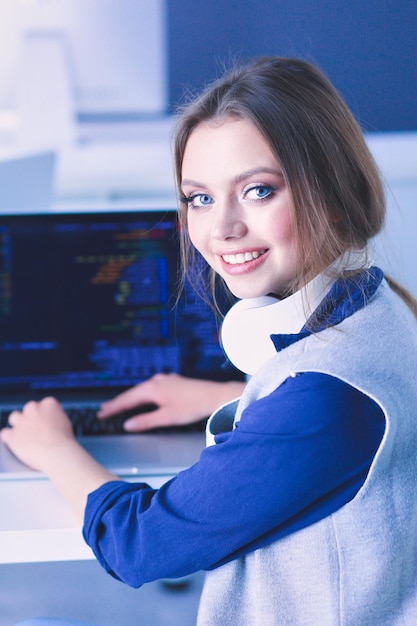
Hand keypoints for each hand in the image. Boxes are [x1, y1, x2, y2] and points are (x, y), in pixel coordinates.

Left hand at [0, 396, 74, 472]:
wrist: (59, 454)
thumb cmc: (65, 442)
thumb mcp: (66, 423)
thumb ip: (55, 418)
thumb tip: (51, 421)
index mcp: (49, 403)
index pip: (44, 405)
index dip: (45, 415)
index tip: (46, 423)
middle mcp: (33, 408)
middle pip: (29, 409)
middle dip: (32, 418)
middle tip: (37, 430)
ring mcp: (21, 421)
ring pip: (14, 417)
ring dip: (18, 424)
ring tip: (24, 435)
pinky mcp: (12, 435)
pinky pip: (5, 433)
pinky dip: (9, 438)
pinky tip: (15, 442)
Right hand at [97, 373, 245, 431]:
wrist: (215, 395)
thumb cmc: (193, 406)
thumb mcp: (167, 418)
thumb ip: (146, 421)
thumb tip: (128, 425)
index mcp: (152, 388)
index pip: (127, 399)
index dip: (113, 408)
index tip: (101, 414)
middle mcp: (157, 381)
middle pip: (132, 393)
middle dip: (118, 402)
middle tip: (104, 410)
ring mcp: (165, 380)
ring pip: (142, 389)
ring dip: (130, 398)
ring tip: (120, 405)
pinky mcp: (173, 382)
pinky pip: (152, 387)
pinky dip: (142, 394)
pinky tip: (144, 398)